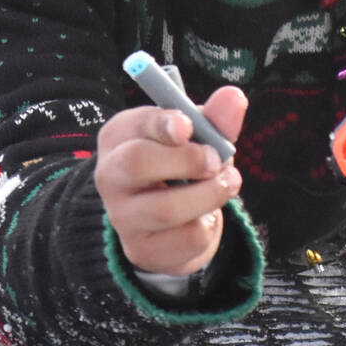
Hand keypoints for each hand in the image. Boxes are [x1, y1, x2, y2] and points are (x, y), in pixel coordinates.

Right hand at [94, 86, 247, 277]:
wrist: (167, 224)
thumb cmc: (179, 167)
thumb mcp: (196, 138)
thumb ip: (214, 119)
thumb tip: (234, 97)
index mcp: (119, 136)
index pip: (135, 125)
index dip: (163, 123)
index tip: (188, 126)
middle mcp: (110, 174)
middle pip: (137, 163)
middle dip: (187, 159)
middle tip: (216, 161)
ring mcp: (121, 215)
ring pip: (166, 209)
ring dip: (209, 195)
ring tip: (227, 184)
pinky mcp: (140, 248)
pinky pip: (186, 237)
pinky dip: (209, 224)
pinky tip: (206, 215)